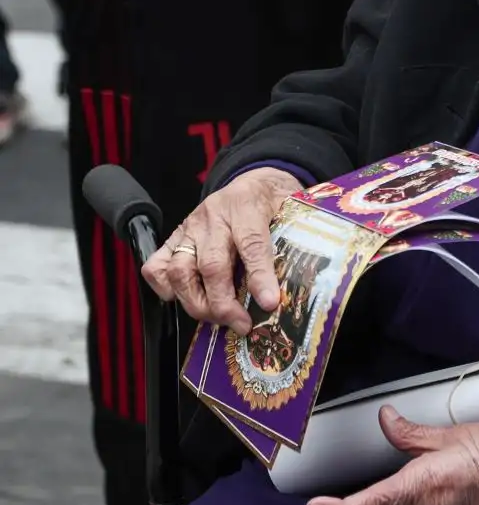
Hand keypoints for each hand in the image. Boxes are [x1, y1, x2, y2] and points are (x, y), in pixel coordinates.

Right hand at [142, 166, 302, 333]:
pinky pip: (156, 266)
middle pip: (212, 265)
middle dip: (224, 303)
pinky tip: (183, 300)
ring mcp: (189, 228)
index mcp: (247, 207)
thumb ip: (292, 240)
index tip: (269, 303)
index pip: (251, 244)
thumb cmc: (273, 201)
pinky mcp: (174, 238)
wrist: (254, 180)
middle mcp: (213, 218)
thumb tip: (296, 284)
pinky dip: (164, 289)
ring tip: (218, 320)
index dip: (259, 277)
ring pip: (180, 271)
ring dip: (197, 304)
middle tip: (242, 324)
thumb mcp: (292, 211)